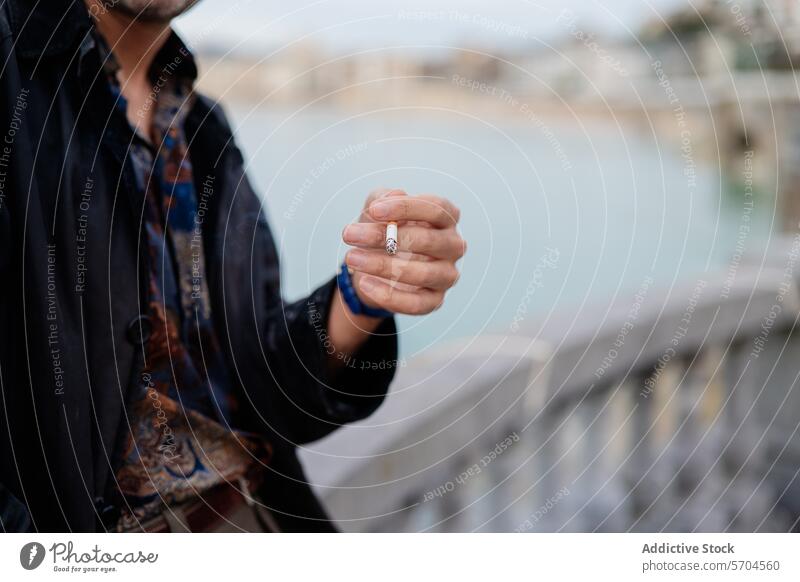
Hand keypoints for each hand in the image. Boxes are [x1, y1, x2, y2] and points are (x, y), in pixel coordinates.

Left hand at [342, 189, 465, 315]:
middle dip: (384, 236)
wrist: (376, 269)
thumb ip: (383, 198)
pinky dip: (388, 295)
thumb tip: (395, 194)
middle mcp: (453, 246)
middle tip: (349, 234)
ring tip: (351, 258)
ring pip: (421, 272)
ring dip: (382, 265)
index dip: (405, 208)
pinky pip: (416, 303)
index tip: (373, 210)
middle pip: (426, 239)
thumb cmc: (383, 232)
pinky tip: (365, 283)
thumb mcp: (377, 210)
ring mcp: (447, 275)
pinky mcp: (435, 300)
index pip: (436, 208)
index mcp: (446, 218)